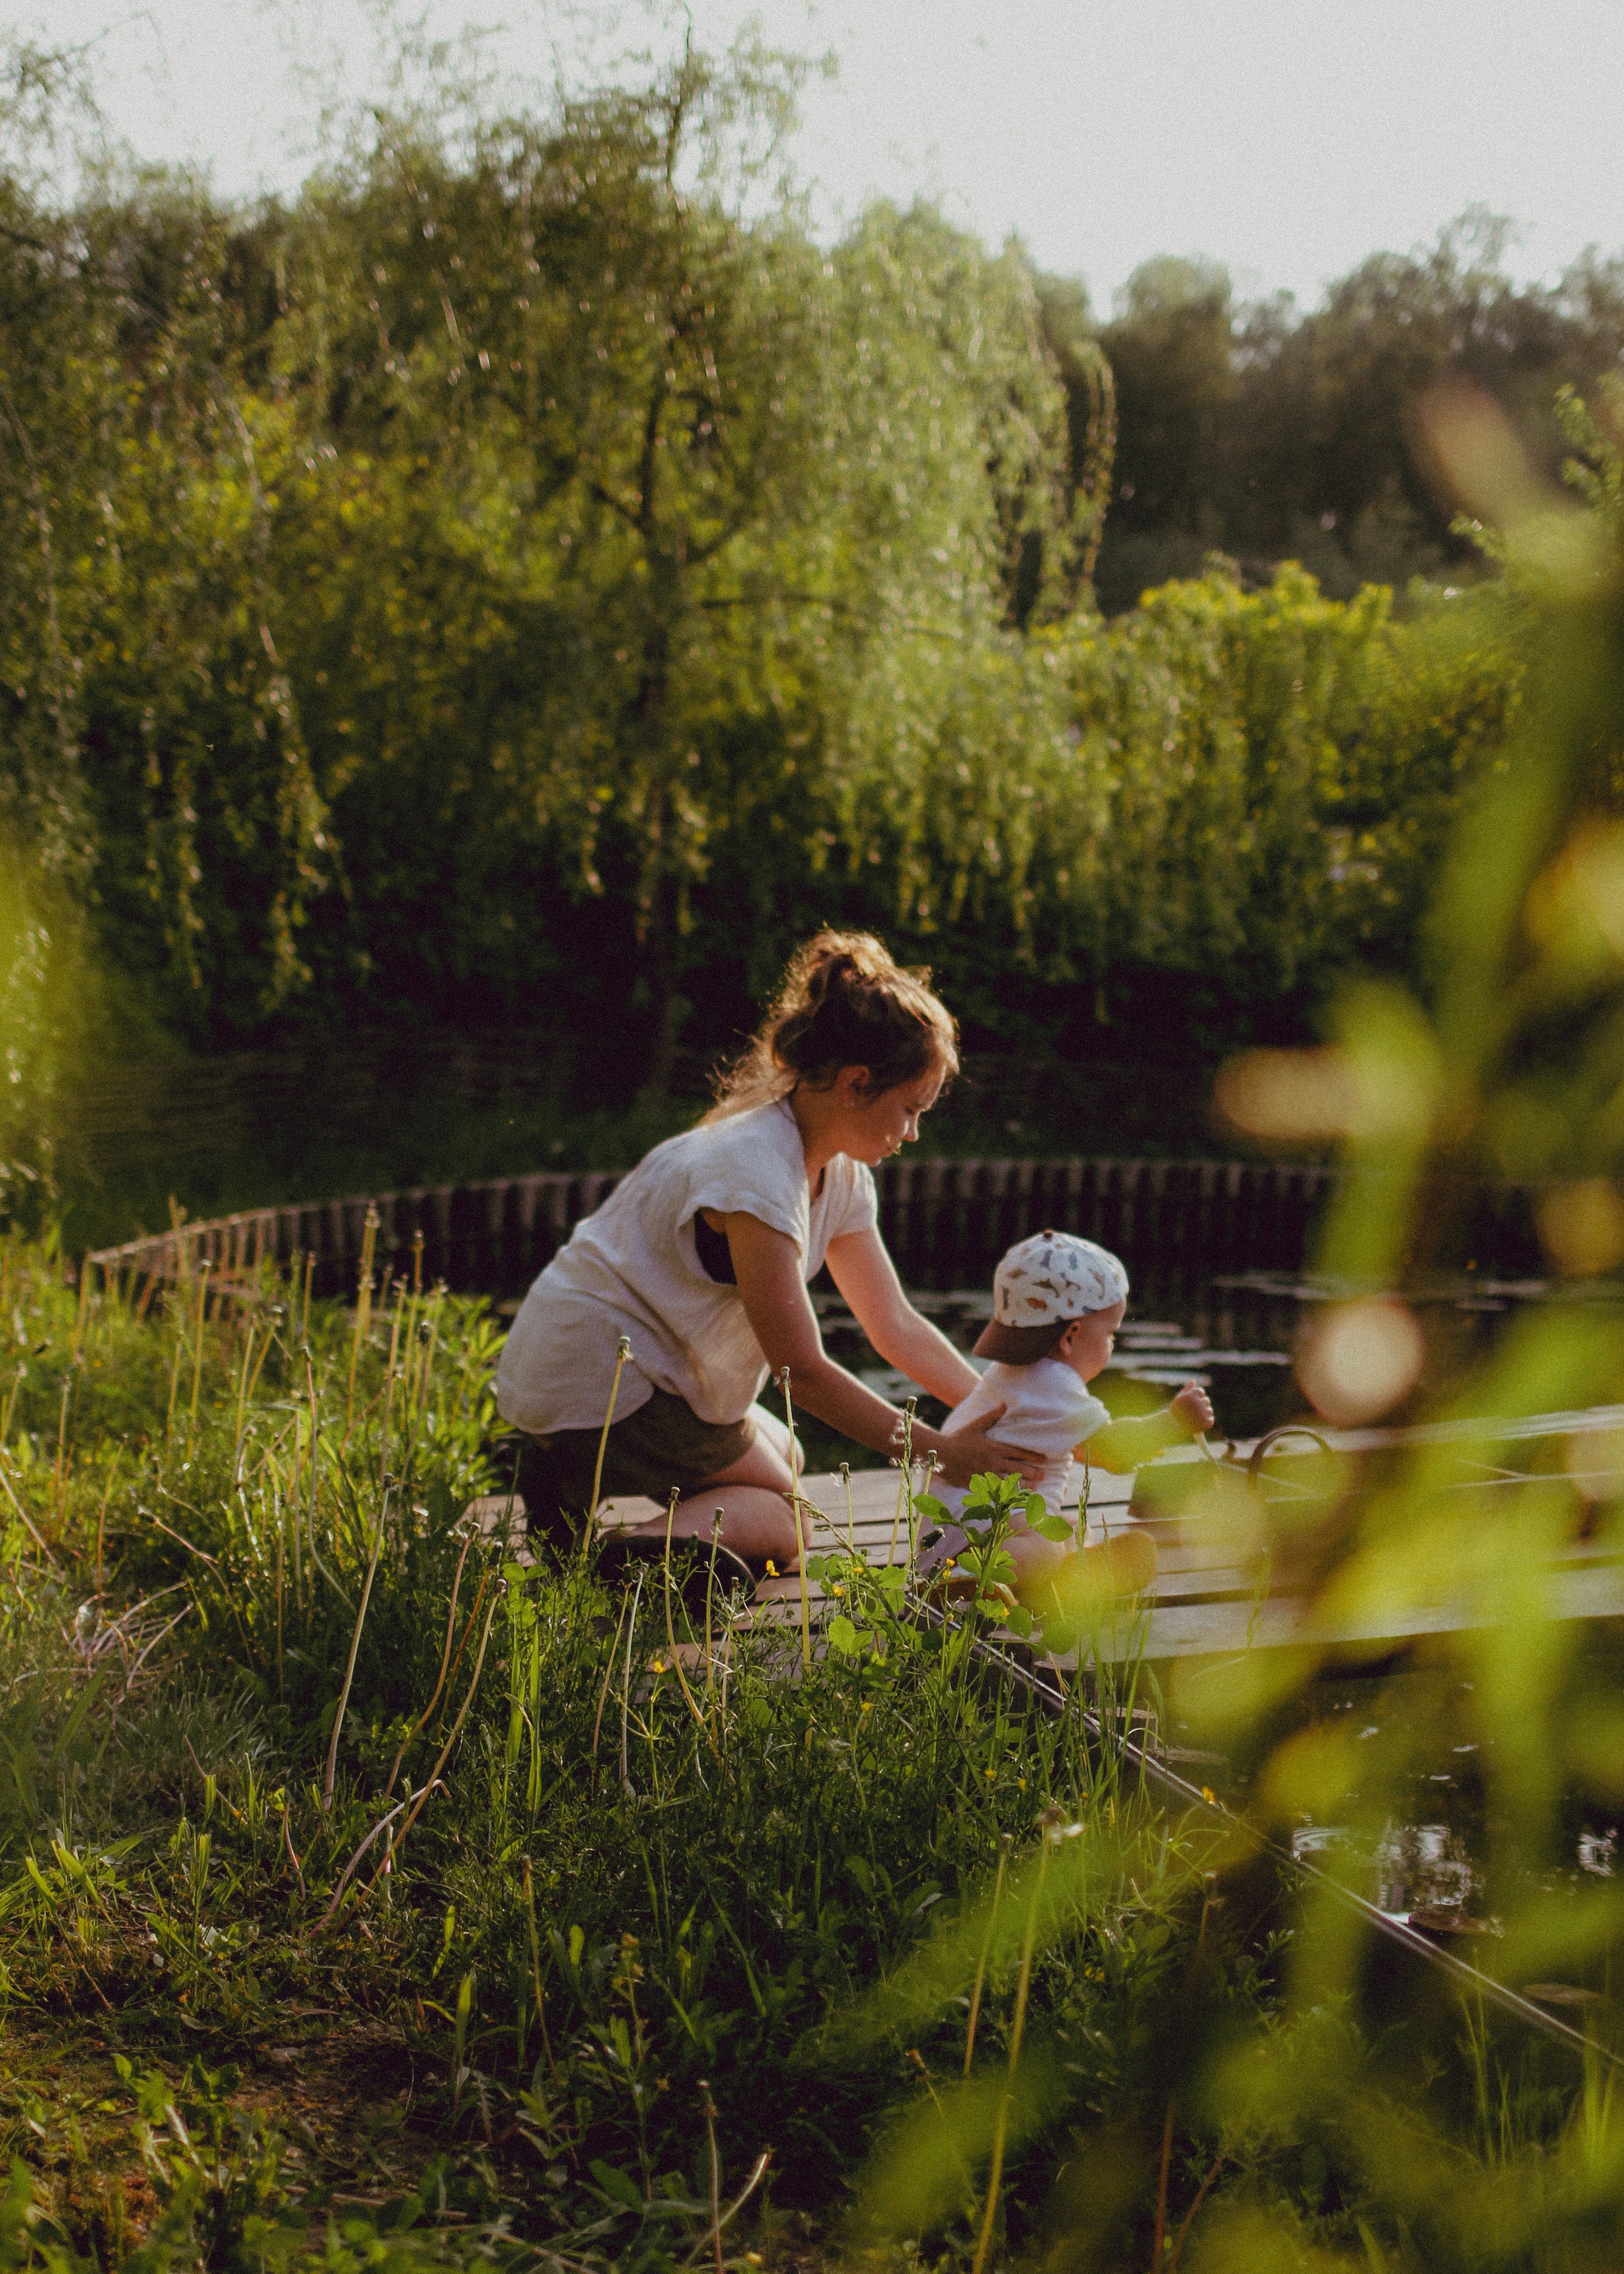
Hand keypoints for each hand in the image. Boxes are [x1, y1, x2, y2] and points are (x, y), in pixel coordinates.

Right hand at [918, 1404, 1045, 1488]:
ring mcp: (986, 1475)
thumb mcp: (976, 1426)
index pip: (1018, 1452)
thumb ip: (991, 1417)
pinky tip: (1014, 1498)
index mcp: (994, 1448)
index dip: (1033, 1456)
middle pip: (1018, 1469)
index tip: (1044, 1459)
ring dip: (1024, 1485)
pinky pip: (995, 1492)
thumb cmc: (959, 1439)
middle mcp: (992, 1463)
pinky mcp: (978, 1485)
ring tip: (1036, 1487)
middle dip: (1033, 1472)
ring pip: (1009, 1482)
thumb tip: (1004, 1404)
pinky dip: (1007, 1495)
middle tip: (1044, 1475)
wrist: (940, 1453)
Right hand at [1171, 1381, 1214, 1435]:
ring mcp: (1203, 1413)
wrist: (1172, 1428)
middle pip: (1206, 1400)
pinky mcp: (1207, 1423)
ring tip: (1195, 1418)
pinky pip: (1211, 1419)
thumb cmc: (1175, 1412)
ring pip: (1209, 1410)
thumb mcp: (1179, 1399)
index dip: (1198, 1396)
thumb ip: (1187, 1389)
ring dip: (1205, 1413)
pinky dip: (1207, 1421)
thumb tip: (1193, 1381)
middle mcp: (1198, 1403)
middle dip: (1202, 1404)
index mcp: (1191, 1396)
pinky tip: (1199, 1423)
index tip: (1194, 1401)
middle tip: (1194, 1411)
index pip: (1201, 1391)